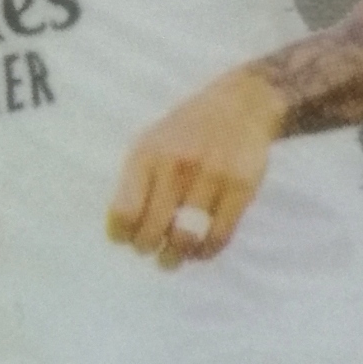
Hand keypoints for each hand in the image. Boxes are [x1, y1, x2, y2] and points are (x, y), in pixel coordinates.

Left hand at [107, 67, 284, 265]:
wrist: (242, 105)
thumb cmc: (188, 131)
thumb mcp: (152, 142)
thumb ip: (135, 181)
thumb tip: (120, 228)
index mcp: (148, 155)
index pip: (125, 211)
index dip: (122, 234)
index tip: (125, 239)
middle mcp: (177, 165)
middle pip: (153, 229)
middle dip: (147, 247)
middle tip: (150, 249)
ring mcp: (211, 176)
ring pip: (186, 237)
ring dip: (174, 256)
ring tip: (171, 259)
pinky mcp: (240, 188)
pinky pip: (219, 235)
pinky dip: (205, 251)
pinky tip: (199, 250)